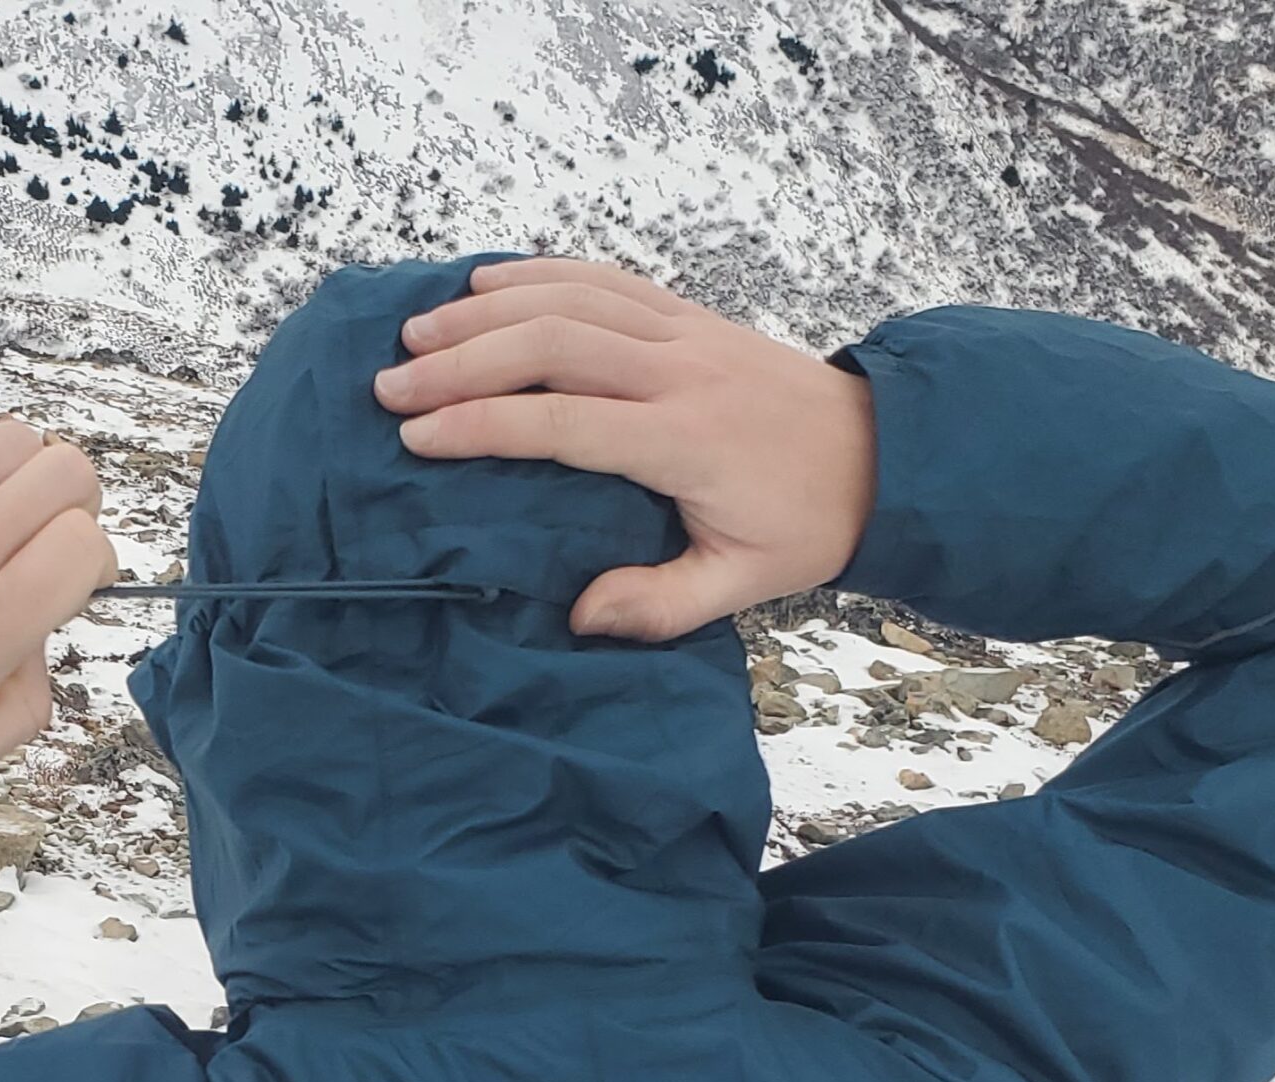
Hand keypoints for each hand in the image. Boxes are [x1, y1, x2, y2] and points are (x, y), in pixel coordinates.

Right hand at [373, 257, 876, 641]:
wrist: (884, 453)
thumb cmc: (805, 524)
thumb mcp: (744, 585)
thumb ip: (659, 605)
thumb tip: (580, 616)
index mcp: (685, 440)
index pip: (564, 422)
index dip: (483, 425)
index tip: (417, 439)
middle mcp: (678, 371)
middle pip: (552, 343)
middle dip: (461, 362)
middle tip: (389, 388)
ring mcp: (683, 331)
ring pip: (569, 297)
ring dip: (484, 311)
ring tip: (414, 335)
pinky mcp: (686, 312)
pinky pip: (602, 275)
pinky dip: (537, 272)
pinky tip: (482, 283)